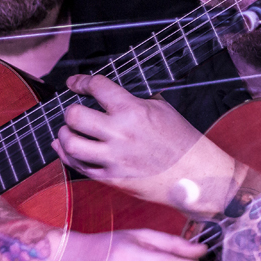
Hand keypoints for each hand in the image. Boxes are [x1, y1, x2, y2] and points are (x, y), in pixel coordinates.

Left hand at [54, 75, 238, 213]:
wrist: (195, 174)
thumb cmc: (182, 140)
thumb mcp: (161, 109)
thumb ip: (133, 100)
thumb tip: (109, 95)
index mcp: (134, 111)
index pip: (97, 87)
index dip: (81, 81)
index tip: (75, 83)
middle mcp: (120, 134)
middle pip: (75, 116)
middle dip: (71, 110)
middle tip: (75, 111)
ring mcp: (114, 159)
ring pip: (71, 144)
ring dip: (65, 135)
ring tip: (69, 131)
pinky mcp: (112, 179)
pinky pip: (79, 167)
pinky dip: (67, 156)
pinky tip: (66, 148)